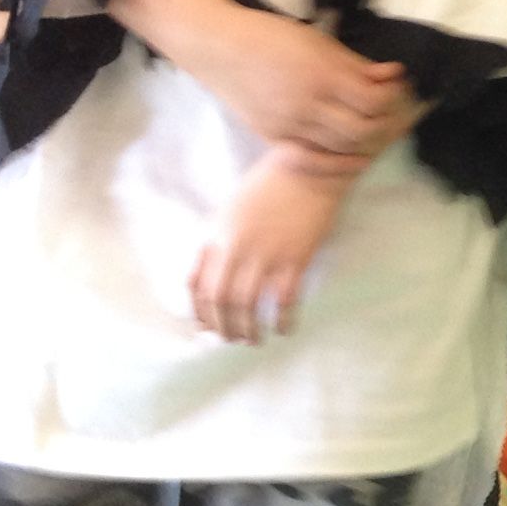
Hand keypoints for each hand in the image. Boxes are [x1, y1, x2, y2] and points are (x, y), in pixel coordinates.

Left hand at [190, 145, 351, 343]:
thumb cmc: (270, 183)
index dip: (200, 313)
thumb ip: (219, 240)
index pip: (198, 285)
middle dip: (223, 327)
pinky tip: (283, 330)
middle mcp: (235, 249)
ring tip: (253, 340)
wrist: (309, 165)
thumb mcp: (231, 208)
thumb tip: (214, 275)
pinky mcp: (295, 259)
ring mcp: (265, 256)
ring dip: (248, 329)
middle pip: (220, 301)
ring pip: (247, 306)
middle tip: (232, 339)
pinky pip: (283, 301)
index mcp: (217, 235)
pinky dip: (282, 321)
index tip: (208, 327)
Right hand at [203, 7, 408, 160]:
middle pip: (362, 130)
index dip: (392, 97)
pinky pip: (313, 158)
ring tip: (373, 129)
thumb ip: (356, 64)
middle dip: (383, 123)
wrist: (219, 49)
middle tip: (390, 113)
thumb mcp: (319, 42)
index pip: (373, 100)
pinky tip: (352, 156)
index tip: (397, 88)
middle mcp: (307, 105)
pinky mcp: (274, 137)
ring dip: (363, 143)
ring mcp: (288, 125)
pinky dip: (336, 159)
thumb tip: (392, 75)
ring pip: (340, 147)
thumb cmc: (271, 37)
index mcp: (321, 75)